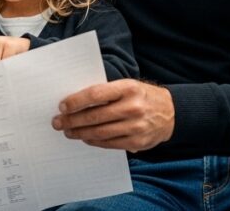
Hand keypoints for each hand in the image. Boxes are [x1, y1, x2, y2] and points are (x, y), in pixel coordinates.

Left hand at [51, 79, 174, 151]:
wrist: (172, 112)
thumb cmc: (141, 96)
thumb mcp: (127, 86)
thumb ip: (106, 92)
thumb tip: (74, 101)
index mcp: (128, 88)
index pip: (95, 94)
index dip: (76, 101)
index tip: (62, 106)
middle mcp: (133, 107)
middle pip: (95, 116)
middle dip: (72, 120)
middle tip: (58, 122)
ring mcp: (136, 126)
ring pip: (100, 132)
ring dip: (80, 133)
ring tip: (68, 131)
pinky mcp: (138, 142)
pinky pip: (110, 143)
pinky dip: (94, 141)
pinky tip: (85, 137)